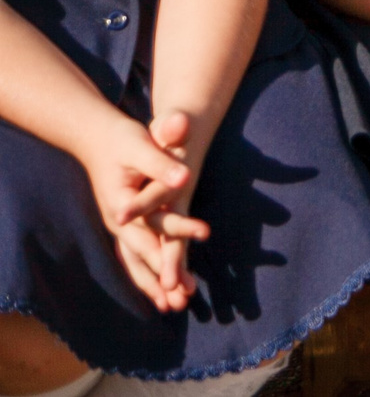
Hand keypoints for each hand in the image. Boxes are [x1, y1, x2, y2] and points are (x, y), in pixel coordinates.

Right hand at [78, 112, 203, 311]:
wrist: (98, 138)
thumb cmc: (123, 139)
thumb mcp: (143, 143)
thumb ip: (163, 160)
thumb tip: (184, 175)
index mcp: (122, 203)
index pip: (152, 225)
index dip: (175, 236)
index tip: (195, 249)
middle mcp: (118, 220)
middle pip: (141, 253)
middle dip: (162, 275)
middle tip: (183, 298)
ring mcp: (120, 226)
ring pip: (137, 261)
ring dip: (154, 284)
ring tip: (175, 307)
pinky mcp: (126, 227)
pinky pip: (137, 256)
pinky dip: (148, 274)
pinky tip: (161, 294)